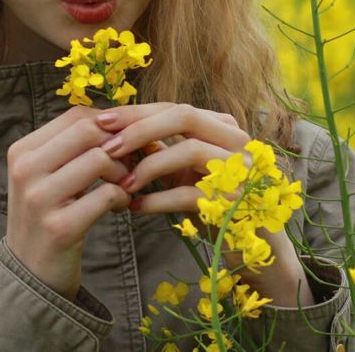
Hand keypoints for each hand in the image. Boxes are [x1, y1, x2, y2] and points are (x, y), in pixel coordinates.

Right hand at [4, 106, 132, 299]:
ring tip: (124, 186)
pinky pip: (106, 195)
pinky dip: (121, 198)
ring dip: (123, 172)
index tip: (125, 142)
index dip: (110, 124)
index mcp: (22, 150)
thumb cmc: (45, 216)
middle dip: (120, 144)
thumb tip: (118, 120)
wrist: (28, 273)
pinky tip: (119, 207)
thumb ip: (71, 147)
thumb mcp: (45, 175)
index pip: (75, 115)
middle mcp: (25, 169)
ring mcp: (39, 198)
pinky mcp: (59, 227)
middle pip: (88, 131)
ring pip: (100, 159)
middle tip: (132, 162)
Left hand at [96, 103, 313, 305]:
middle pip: (183, 116)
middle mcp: (236, 140)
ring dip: (148, 167)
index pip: (174, 107)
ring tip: (121, 186)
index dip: (135, 113)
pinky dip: (159, 200)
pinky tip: (136, 208)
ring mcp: (242, 169)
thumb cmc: (213, 203)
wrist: (254, 247)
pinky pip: (192, 193)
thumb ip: (160, 149)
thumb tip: (114, 135)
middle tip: (106, 148)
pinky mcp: (239, 201)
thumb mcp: (184, 170)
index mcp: (221, 126)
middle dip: (139, 130)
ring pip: (189, 150)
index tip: (100, 122)